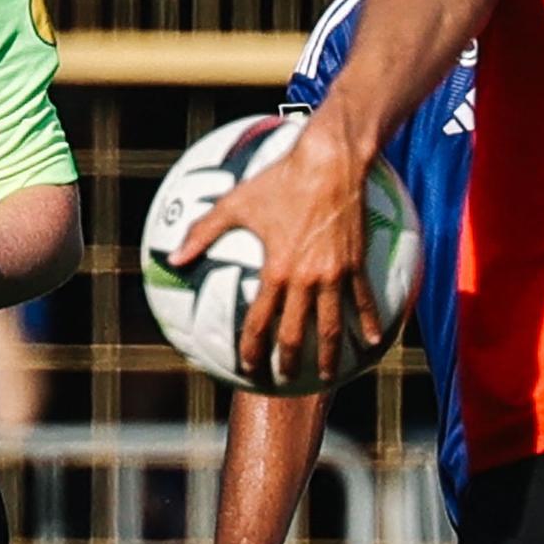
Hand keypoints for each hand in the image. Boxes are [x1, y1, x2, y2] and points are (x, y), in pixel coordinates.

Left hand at [173, 126, 380, 385]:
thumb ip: (203, 233)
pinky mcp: (355, 264)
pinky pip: (363, 301)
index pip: (260, 322)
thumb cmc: (279, 179)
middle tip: (283, 380)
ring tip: (327, 375)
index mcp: (275, 271)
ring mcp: (334, 274)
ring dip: (329, 355)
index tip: (247, 368)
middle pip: (295, 334)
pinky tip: (370, 341)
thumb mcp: (235, 203)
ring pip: (331, 326)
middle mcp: (305, 280)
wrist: (330, 163)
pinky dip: (367, 323)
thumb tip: (173, 257)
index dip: (251, 350)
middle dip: (287, 362)